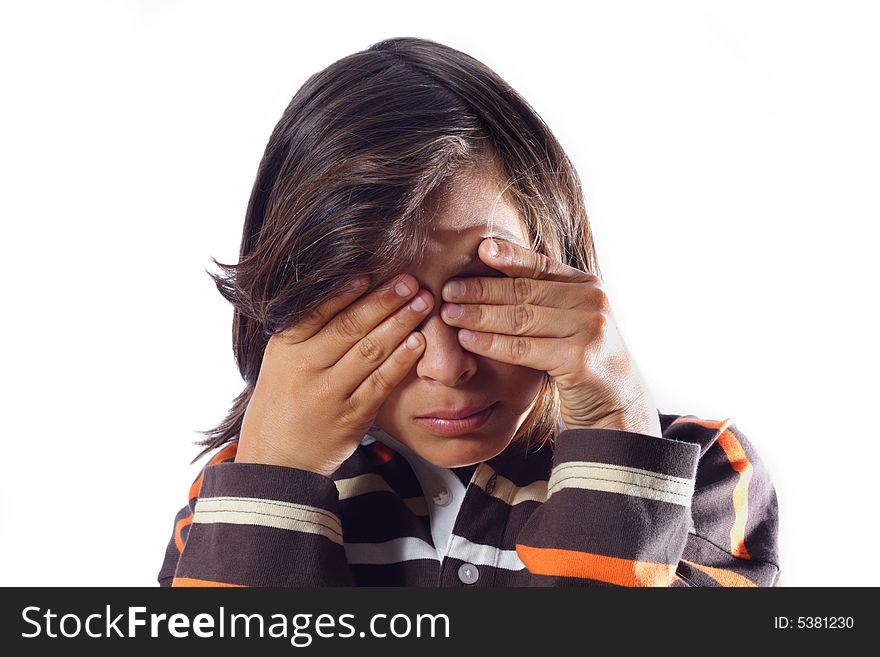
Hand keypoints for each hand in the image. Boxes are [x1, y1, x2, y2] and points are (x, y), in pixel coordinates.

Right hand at [235, 274, 433, 476]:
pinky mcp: (351, 417)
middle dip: (385, 300)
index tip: (373, 271)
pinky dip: (401, 360)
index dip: (347, 290)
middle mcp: (306, 368)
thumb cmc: (282, 406)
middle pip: (350, 326)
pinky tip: (418, 342)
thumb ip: (305, 333)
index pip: (319, 311)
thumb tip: (344, 292)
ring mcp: (329, 394)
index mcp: (286, 349)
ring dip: (401, 323)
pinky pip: (381, 382)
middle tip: (411, 282)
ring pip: (370, 350)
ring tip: (423, 304)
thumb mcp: (280, 364)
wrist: (277, 462)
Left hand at [438, 238, 661, 437]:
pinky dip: (491, 343)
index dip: (508, 255)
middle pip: (525, 291)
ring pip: (521, 318)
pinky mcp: (579, 360)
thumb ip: (544, 298)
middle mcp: (591, 301)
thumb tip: (493, 268)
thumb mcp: (569, 320)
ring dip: (479, 315)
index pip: (541, 264)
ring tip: (449, 314)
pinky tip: (467, 339)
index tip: (478, 249)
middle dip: (481, 289)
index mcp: (586, 285)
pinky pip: (524, 349)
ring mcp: (589, 329)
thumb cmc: (581, 359)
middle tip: (447, 289)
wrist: (615, 403)